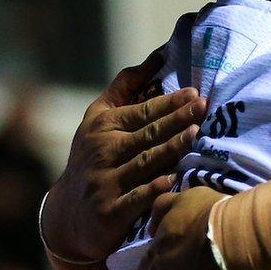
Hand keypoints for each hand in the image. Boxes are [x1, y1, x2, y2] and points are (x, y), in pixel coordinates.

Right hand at [42, 51, 206, 263]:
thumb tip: (157, 57)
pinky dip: (152, 190)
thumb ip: (125, 87)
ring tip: (195, 133)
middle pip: (147, 133)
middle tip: (202, 106)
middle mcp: (103, 151)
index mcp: (103, 127)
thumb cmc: (92, 156)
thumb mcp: (97, 119)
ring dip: (170, 148)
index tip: (193, 92)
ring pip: (144, 163)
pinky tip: (172, 180)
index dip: (168, 102)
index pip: (141, 111)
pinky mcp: (110, 212)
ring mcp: (105, 182)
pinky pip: (135, 199)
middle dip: (176, 119)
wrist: (67, 212)